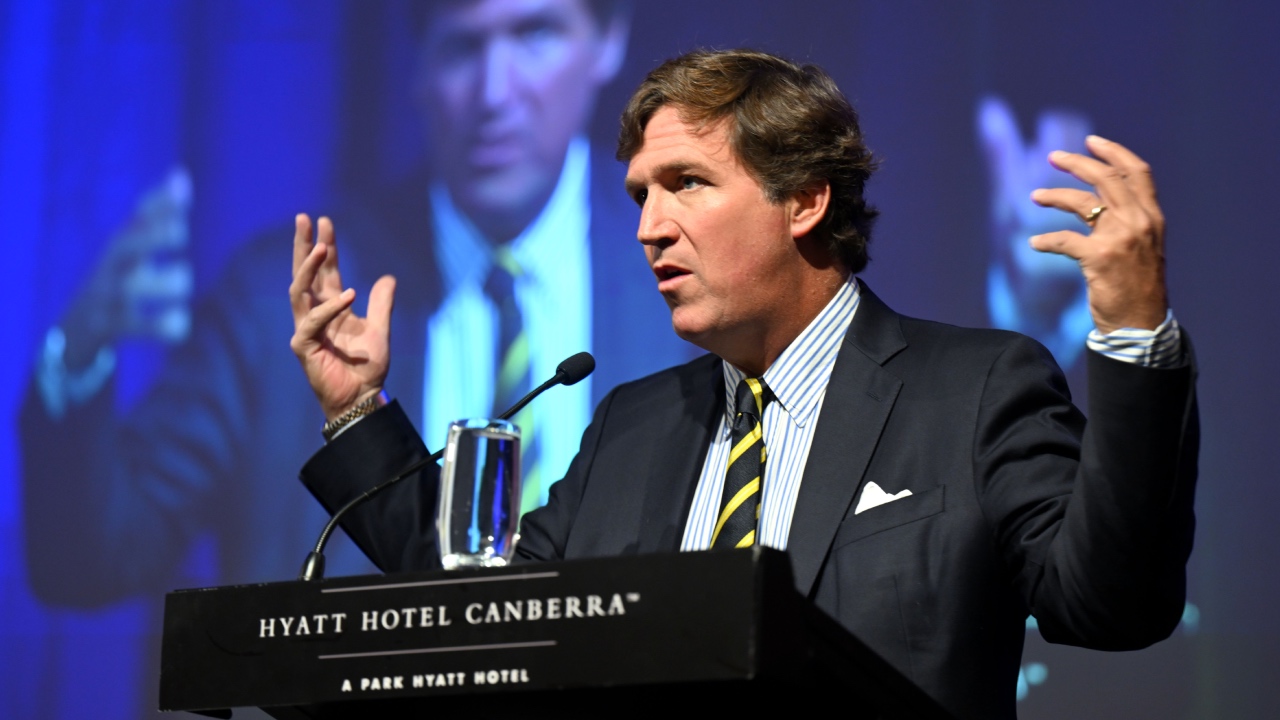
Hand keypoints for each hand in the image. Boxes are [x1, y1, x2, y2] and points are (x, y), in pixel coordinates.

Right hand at [60, 169, 193, 367]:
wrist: (78, 327)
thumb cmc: (120, 276)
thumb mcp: (136, 243)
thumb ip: (160, 213)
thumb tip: (181, 173)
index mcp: (121, 243)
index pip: (137, 216)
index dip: (159, 204)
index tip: (183, 196)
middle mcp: (110, 266)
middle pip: (125, 245)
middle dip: (153, 236)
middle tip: (180, 233)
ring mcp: (107, 296)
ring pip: (132, 288)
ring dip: (165, 283)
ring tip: (181, 281)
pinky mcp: (110, 327)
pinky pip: (140, 326)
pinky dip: (166, 325)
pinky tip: (179, 321)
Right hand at [289, 214, 395, 421]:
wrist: (362, 396)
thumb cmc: (367, 367)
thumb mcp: (380, 329)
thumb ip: (381, 303)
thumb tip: (388, 277)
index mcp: (332, 307)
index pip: (325, 271)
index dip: (325, 246)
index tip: (323, 221)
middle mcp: (315, 314)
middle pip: (305, 273)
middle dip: (304, 245)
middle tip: (304, 218)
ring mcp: (307, 328)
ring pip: (300, 290)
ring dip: (310, 268)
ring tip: (322, 247)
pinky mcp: (304, 345)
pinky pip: (313, 321)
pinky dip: (330, 307)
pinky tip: (349, 294)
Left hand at [1029, 135, 1167, 333]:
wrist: (1141, 323)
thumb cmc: (1137, 286)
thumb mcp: (1143, 245)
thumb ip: (1130, 219)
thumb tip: (1105, 197)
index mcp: (1152, 216)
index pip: (1138, 172)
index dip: (1114, 152)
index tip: (1092, 141)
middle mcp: (1139, 222)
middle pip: (1106, 178)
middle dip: (1077, 163)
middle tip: (1053, 157)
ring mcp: (1120, 239)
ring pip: (1082, 202)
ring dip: (1054, 195)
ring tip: (1034, 196)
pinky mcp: (1100, 258)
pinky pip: (1064, 240)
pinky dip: (1045, 241)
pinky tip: (1034, 244)